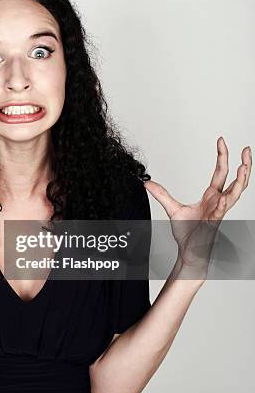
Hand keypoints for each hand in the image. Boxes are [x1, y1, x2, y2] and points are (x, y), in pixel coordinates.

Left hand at [144, 137, 250, 278]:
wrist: (188, 251)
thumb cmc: (187, 233)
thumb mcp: (172, 209)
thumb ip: (162, 194)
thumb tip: (148, 183)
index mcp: (212, 196)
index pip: (221, 172)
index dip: (223, 156)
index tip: (222, 141)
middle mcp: (219, 202)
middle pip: (237, 180)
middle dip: (244, 164)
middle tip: (247, 149)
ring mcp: (219, 212)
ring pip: (236, 194)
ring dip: (242, 181)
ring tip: (245, 166)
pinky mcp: (214, 223)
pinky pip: (221, 212)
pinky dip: (223, 204)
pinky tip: (223, 197)